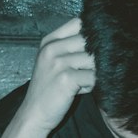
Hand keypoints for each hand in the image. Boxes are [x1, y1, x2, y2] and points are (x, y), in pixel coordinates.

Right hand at [22, 17, 95, 132]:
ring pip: (94, 59)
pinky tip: (82, 90)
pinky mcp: (66, 78)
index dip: (94, 31)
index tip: (98, 45)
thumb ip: (72, 49)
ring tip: (84, 82)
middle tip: (91, 70)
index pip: (80, 23)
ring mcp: (58, 62)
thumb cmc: (49, 90)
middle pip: (90, 40)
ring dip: (95, 72)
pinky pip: (93, 76)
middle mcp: (53, 48)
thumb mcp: (54, 63)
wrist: (34, 114)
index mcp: (50, 41)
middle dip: (97, 56)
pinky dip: (93, 85)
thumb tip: (102, 39)